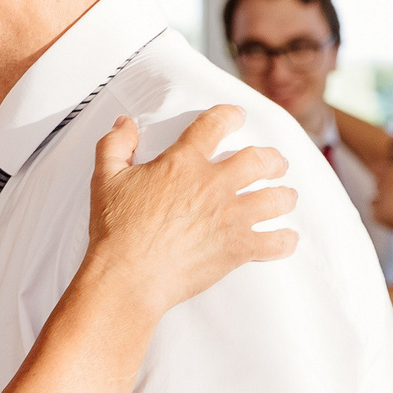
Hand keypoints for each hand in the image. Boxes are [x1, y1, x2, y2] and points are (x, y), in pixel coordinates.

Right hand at [86, 106, 298, 314]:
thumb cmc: (115, 230)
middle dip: (272, 159)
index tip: (237, 116)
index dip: (228, 116)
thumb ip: (115, 145)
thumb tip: (125, 124)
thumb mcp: (105, 178)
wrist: (128, 276)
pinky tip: (287, 239)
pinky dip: (285, 241)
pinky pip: (275, 242)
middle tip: (276, 163)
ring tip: (287, 196)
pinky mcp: (237, 249)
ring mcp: (230, 217)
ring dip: (284, 196)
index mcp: (183, 163)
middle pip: (259, 160)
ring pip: (275, 199)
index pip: (213, 126)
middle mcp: (214, 185)